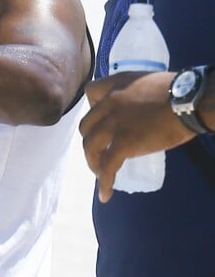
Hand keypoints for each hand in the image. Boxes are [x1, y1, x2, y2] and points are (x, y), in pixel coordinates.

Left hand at [79, 71, 194, 201]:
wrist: (189, 101)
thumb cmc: (179, 91)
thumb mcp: (148, 83)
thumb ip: (136, 94)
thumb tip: (141, 110)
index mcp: (116, 84)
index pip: (91, 92)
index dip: (92, 108)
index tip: (101, 120)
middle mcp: (109, 103)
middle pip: (87, 125)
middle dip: (90, 140)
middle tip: (100, 152)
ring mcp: (113, 123)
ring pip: (90, 146)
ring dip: (93, 162)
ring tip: (101, 174)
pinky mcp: (123, 142)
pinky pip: (107, 166)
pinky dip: (104, 182)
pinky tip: (106, 194)